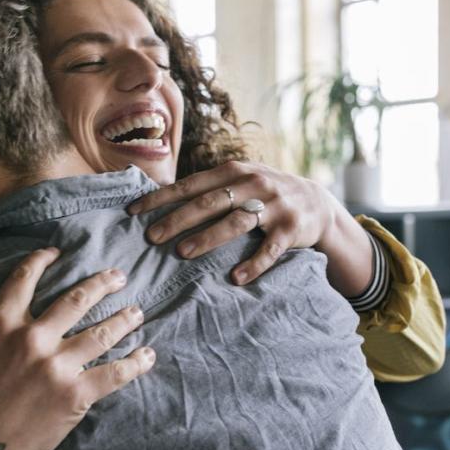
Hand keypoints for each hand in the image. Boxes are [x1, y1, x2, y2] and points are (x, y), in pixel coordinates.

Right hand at [0, 247, 155, 449]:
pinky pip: (114, 373)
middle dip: (102, 283)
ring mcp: (57, 366)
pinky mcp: (76, 394)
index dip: (41, 260)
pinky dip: (135, 363)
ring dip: (124, 319)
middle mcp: (32, 339)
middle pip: (76, 299)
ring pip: (101, 332)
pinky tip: (148, 355)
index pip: (24, 279)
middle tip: (118, 276)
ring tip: (138, 312)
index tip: (57, 253)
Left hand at [127, 160, 339, 284]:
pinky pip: (270, 249)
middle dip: (178, 219)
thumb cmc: (264, 193)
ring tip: (183, 253)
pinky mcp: (290, 229)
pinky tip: (237, 277)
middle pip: (209, 203)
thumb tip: (160, 194)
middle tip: (152, 237)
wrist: (316, 203)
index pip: (190, 184)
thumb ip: (208, 187)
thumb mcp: (239, 180)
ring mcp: (273, 206)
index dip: (161, 198)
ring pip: (236, 223)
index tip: (134, 212)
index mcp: (233, 171)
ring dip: (208, 238)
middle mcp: (253, 184)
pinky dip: (254, 264)